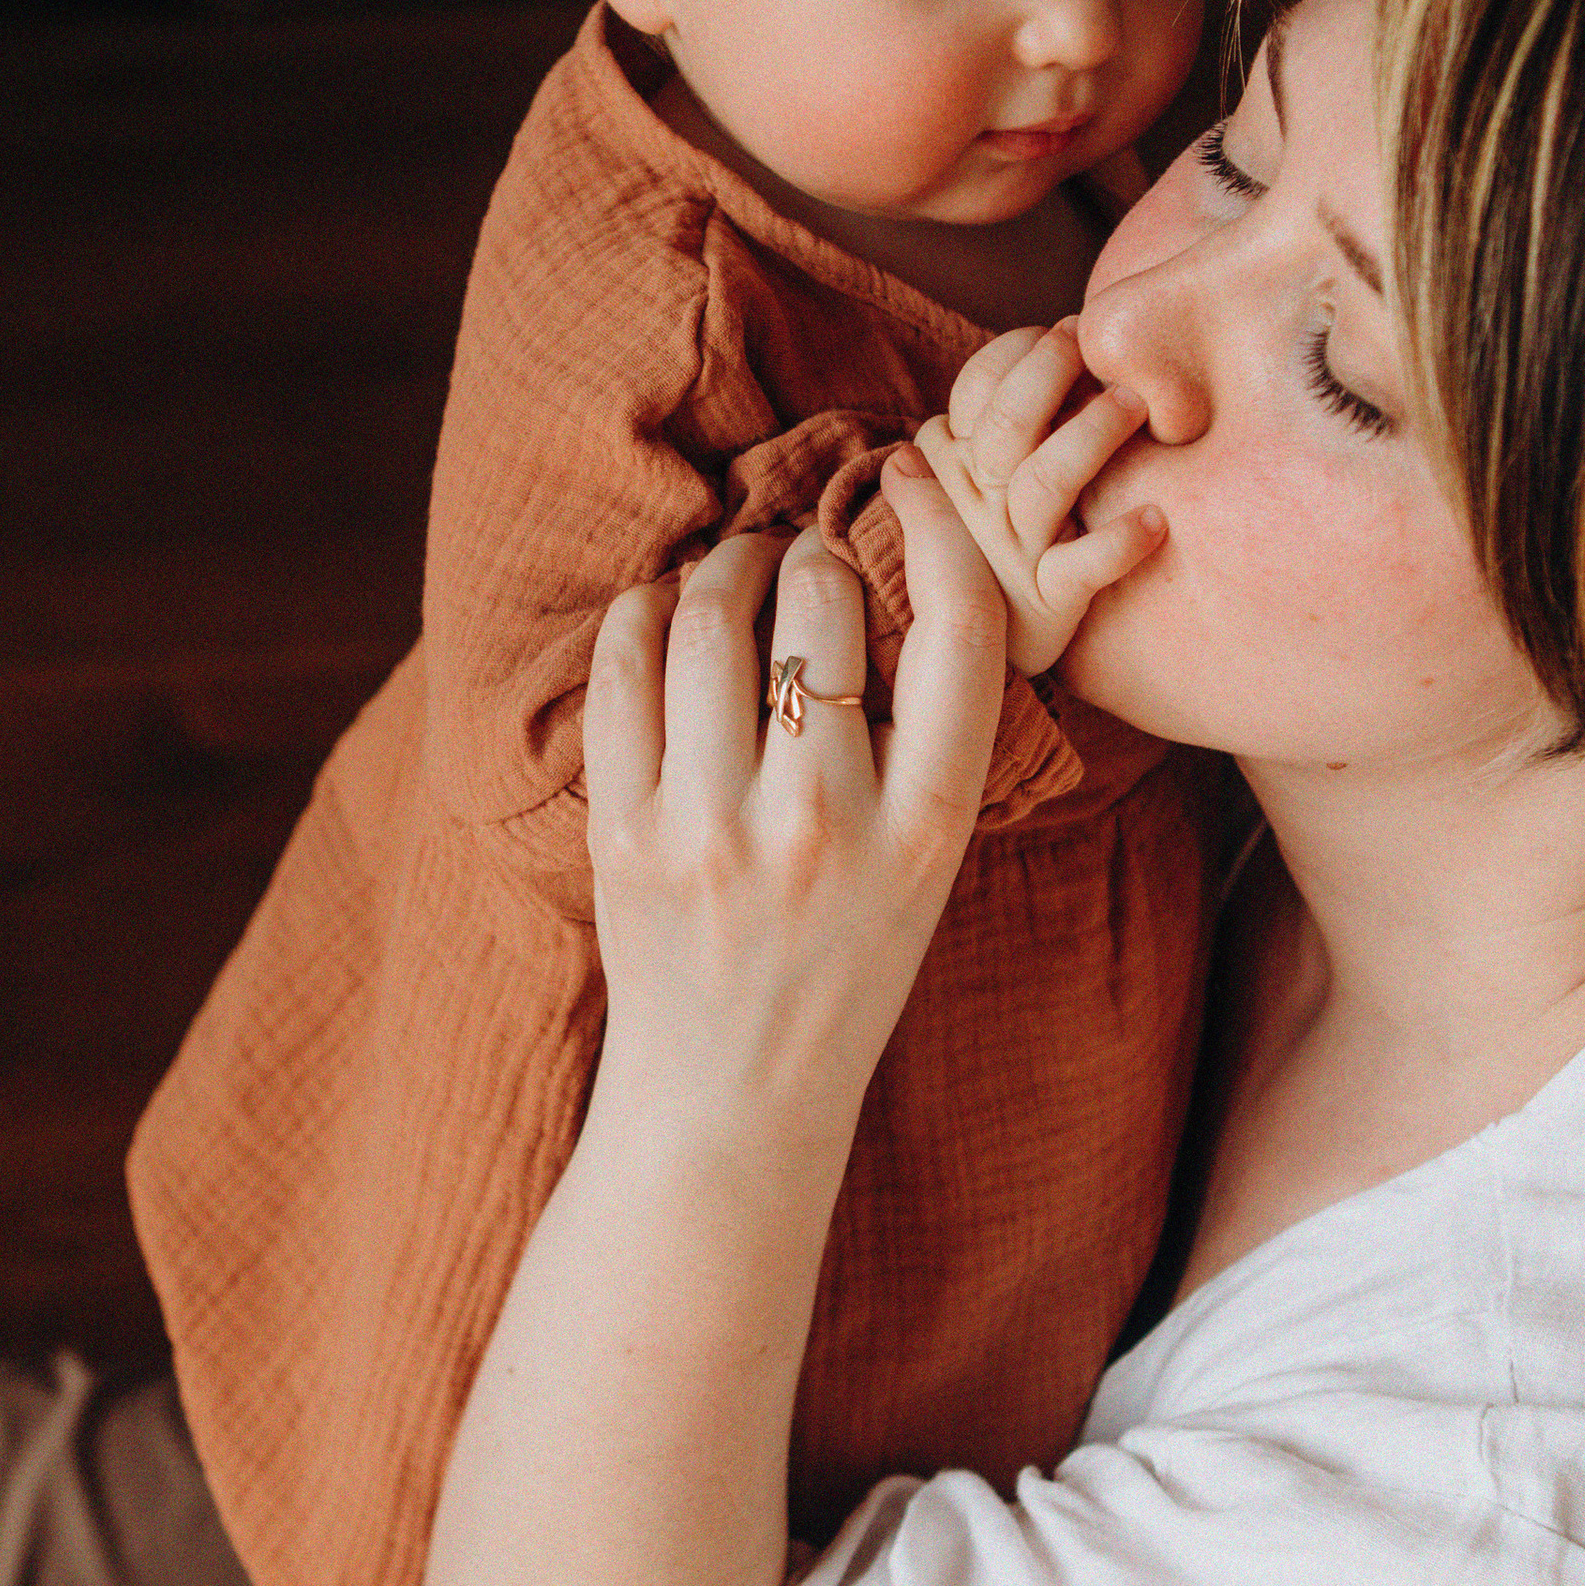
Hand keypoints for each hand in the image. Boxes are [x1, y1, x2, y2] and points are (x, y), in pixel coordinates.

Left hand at [583, 461, 1005, 1150]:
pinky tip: (659, 611)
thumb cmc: (842, 968)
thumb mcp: (927, 868)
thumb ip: (922, 740)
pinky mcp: (625, 836)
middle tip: (798, 555)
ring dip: (722, 567)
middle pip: (822, 601)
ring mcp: (715, 830)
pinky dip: (641, 614)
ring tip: (731, 571)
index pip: (962, 630)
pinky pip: (623, 673)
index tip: (914, 484)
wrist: (734, 1101)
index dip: (941, 527)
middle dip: (808, 551)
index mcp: (929, 829)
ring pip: (711, 621)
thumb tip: (882, 569)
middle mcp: (825, 824)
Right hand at [913, 321, 1161, 676]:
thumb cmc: (984, 549)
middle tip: (1095, 345)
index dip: (1019, 354)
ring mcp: (1013, 551)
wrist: (967, 655)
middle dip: (1051, 373)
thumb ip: (987, 424)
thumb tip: (1020, 343)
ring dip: (1089, 438)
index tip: (1067, 332)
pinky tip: (1156, 521)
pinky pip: (1082, 568)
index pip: (977, 389)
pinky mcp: (1046, 600)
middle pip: (1009, 426)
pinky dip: (1117, 545)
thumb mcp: (969, 483)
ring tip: (1134, 404)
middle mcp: (980, 501)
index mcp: (957, 462)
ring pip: (1044, 484)